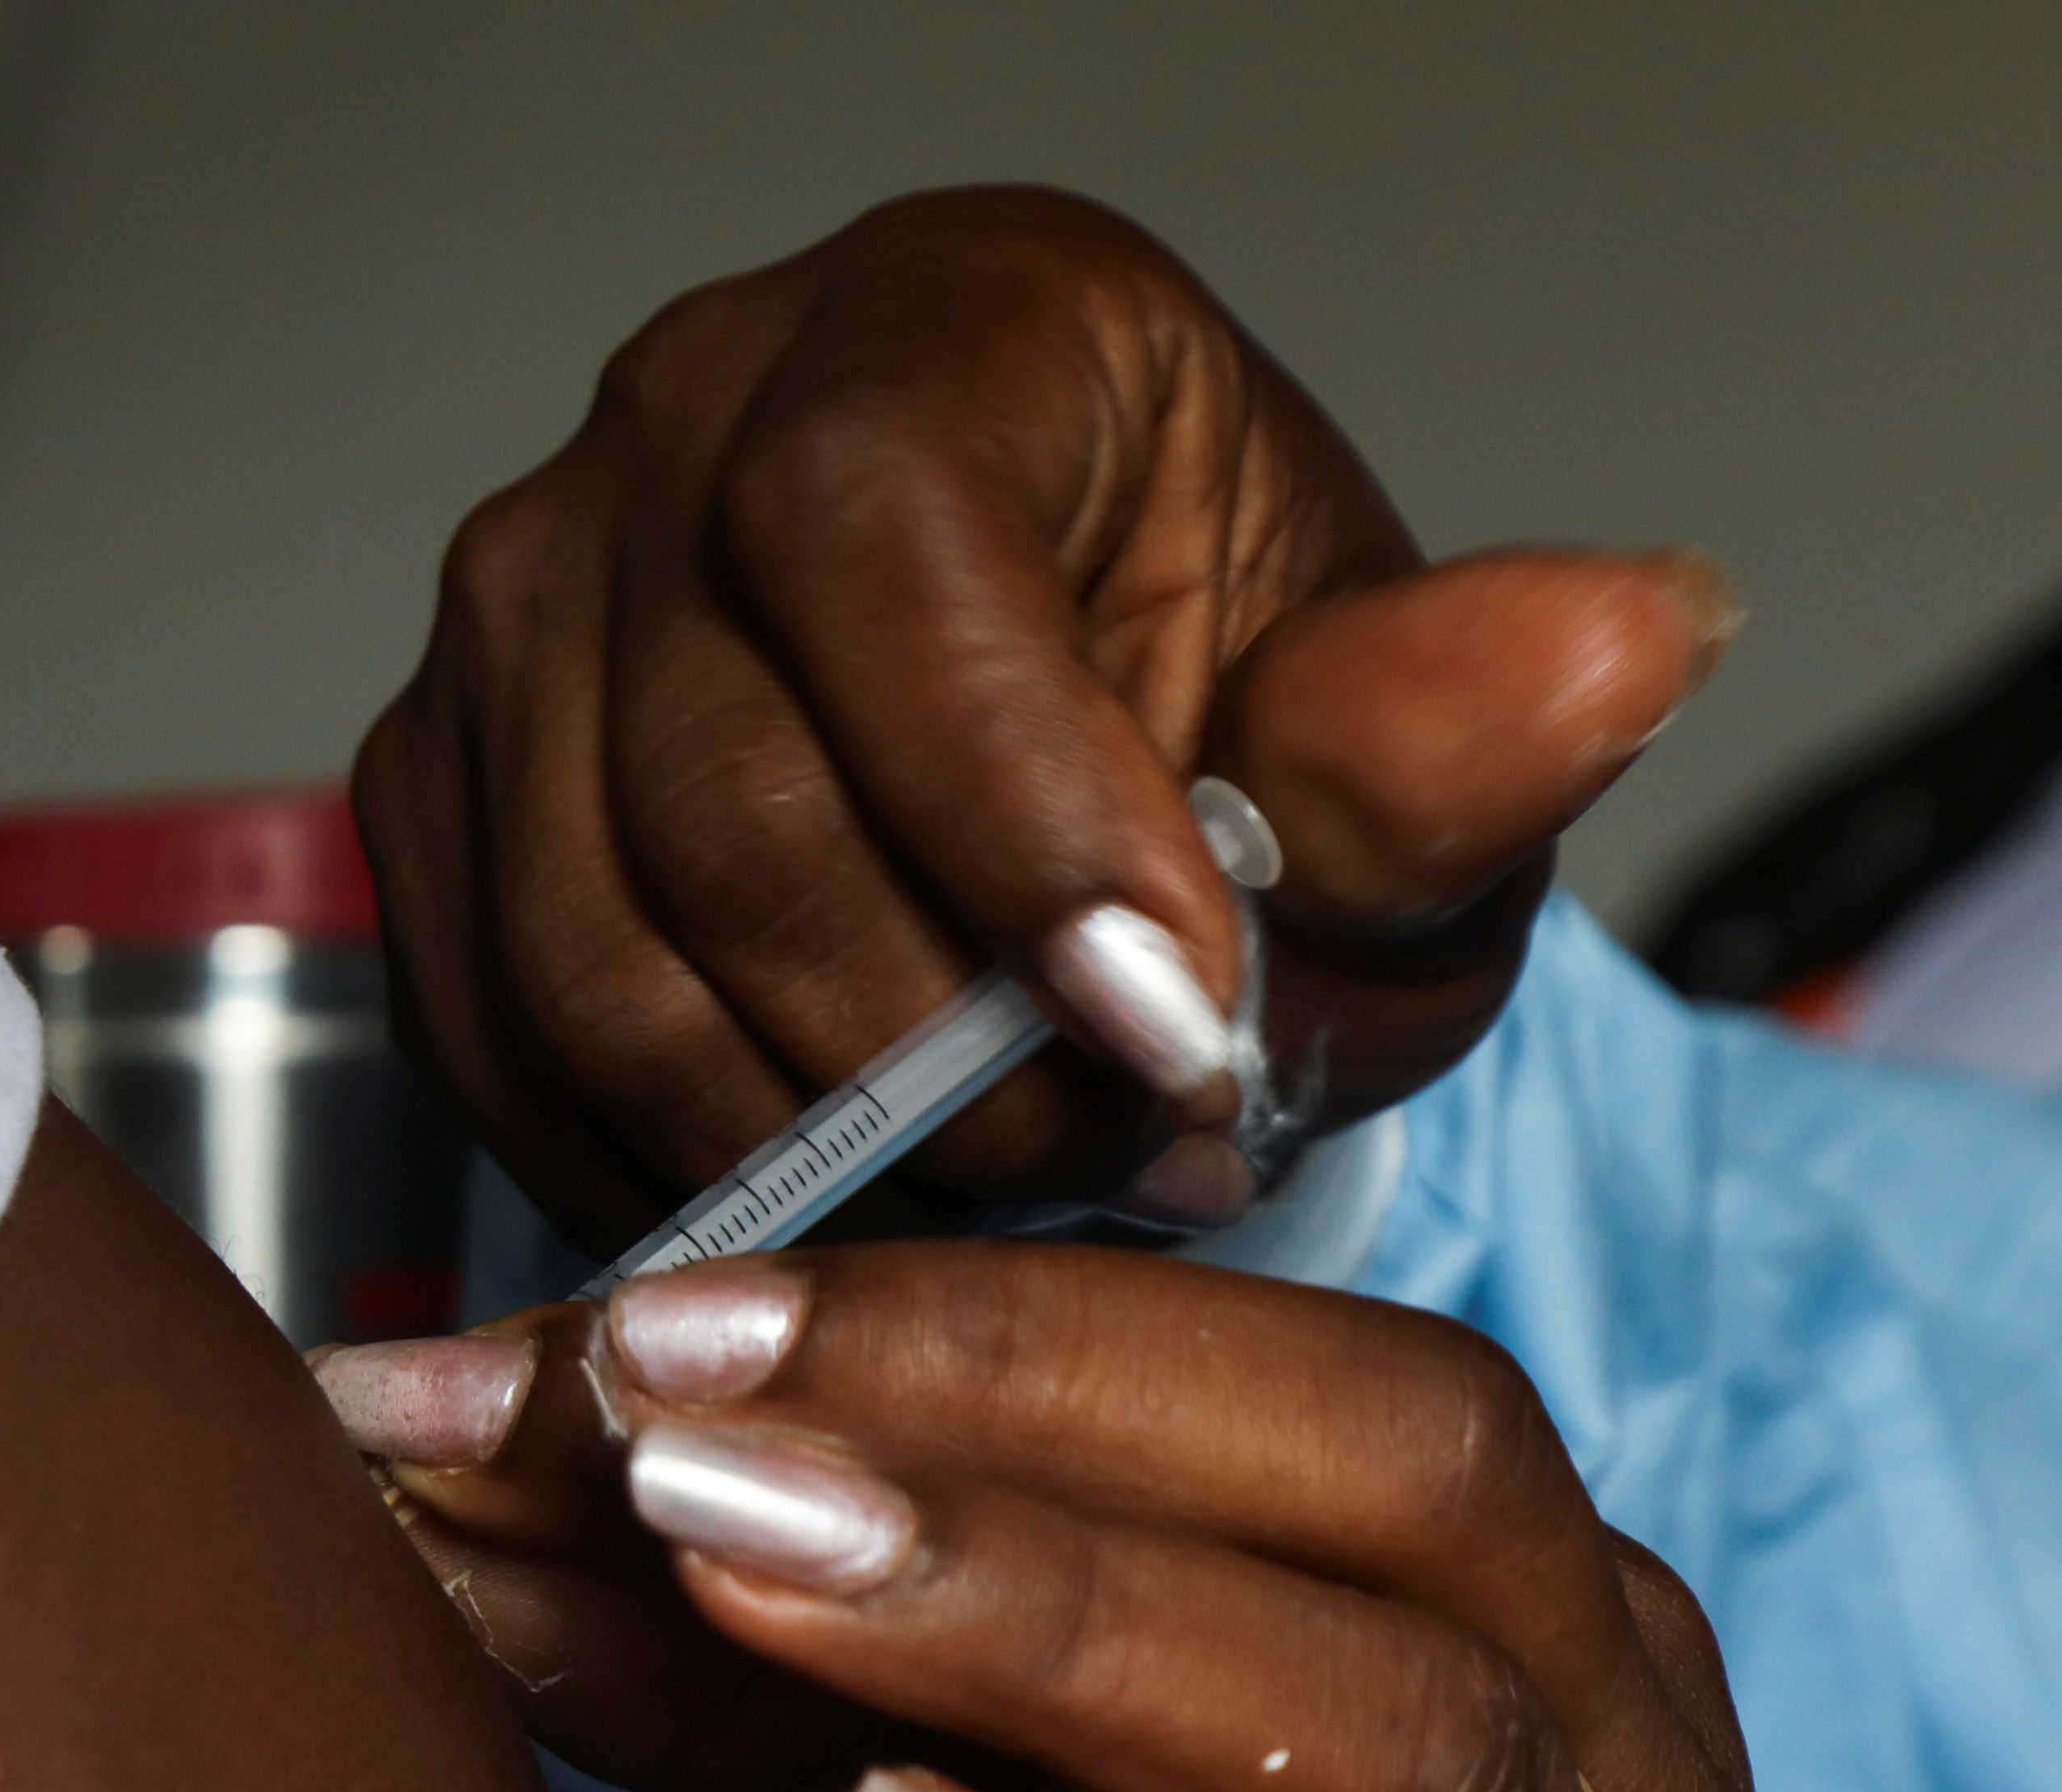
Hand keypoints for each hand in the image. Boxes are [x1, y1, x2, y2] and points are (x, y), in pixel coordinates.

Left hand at [313, 1250, 1852, 1791]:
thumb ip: (772, 1660)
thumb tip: (457, 1457)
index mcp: (1522, 1628)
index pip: (1279, 1363)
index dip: (950, 1302)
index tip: (629, 1307)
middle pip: (1392, 1472)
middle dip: (1007, 1389)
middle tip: (661, 1382)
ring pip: (1394, 1759)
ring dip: (1044, 1617)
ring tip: (726, 1543)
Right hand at [355, 184, 1730, 1251]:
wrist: (1082, 790)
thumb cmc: (1233, 733)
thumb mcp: (1399, 759)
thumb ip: (1462, 735)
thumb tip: (1630, 642)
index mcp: (937, 328)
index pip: (883, 544)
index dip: (1011, 816)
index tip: (1167, 1031)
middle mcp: (676, 427)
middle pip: (717, 797)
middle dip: (937, 1053)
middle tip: (1114, 1158)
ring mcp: (518, 618)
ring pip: (590, 960)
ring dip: (813, 1145)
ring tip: (1002, 1178)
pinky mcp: (431, 797)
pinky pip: (501, 1045)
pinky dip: (670, 1172)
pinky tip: (835, 1193)